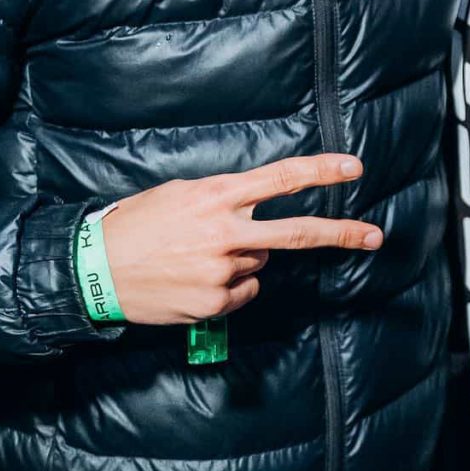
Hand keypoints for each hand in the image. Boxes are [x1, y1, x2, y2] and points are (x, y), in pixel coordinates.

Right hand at [101, 154, 382, 324]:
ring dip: (240, 259)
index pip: (279, 180)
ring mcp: (221, 271)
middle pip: (297, 234)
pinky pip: (242, 292)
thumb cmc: (137, 225)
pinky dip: (228, 286)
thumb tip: (256, 214)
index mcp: (215, 196)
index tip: (354, 168)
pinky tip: (194, 279)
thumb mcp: (179, 194)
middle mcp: (224, 233)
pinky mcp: (213, 303)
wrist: (95, 269)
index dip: (320, 172)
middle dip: (341, 233)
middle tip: (375, 236)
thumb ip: (223, 200)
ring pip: (257, 263)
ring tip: (196, 257)